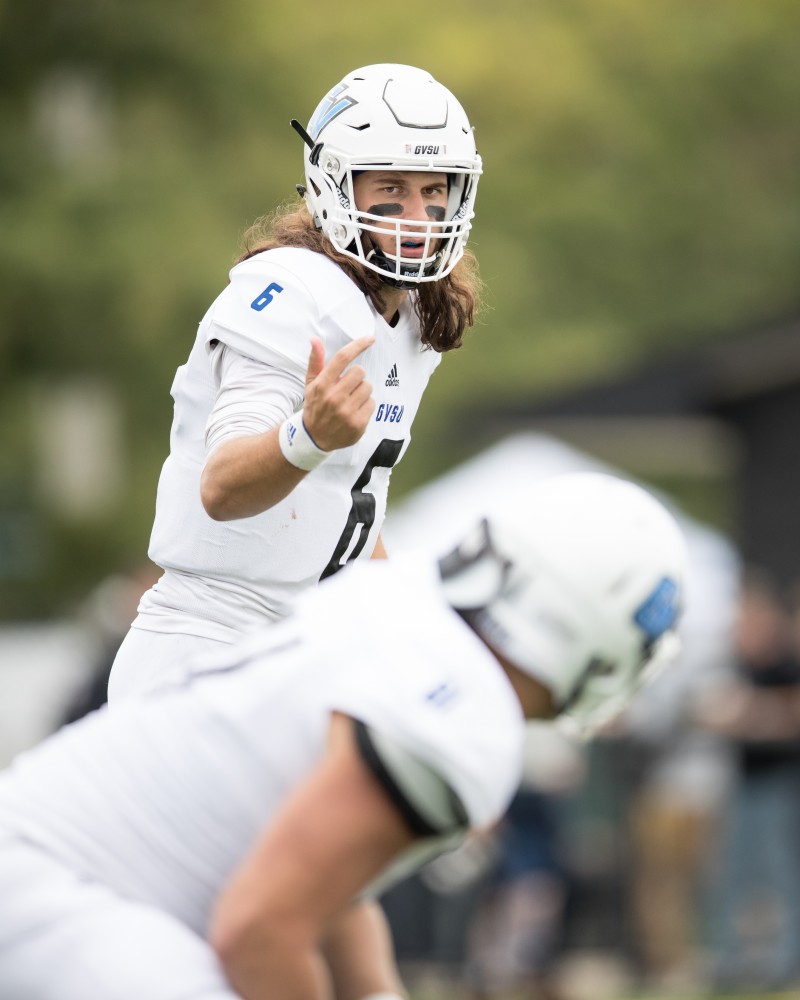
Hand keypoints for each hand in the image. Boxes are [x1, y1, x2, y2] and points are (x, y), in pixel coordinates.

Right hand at [303, 336, 374, 451]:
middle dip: (356, 377)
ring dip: (362, 391)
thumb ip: (315, 362)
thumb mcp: (311, 384)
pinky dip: (366, 406)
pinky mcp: (358, 424)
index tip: (370, 338)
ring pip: (368, 387)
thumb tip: (315, 339)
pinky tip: (355, 412)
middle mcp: (334, 398)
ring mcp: (347, 412)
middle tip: (348, 386)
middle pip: (360, 372)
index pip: (342, 358)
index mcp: (322, 385)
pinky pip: (372, 403)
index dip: (358, 345)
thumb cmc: (315, 406)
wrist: (314, 438)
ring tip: (351, 400)